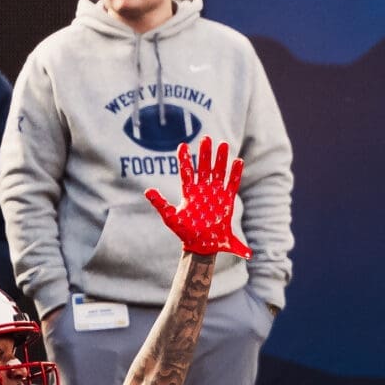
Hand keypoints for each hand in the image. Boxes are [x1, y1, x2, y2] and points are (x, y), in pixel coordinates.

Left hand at [144, 136, 249, 258]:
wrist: (201, 247)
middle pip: (204, 168)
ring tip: (223, 144)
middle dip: (205, 154)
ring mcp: (215, 194)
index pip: (186, 172)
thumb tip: (147, 190)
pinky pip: (232, 184)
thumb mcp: (170, 218)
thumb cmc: (185, 233)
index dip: (185, 159)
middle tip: (206, 138)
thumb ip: (160, 204)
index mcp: (189, 193)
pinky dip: (234, 173)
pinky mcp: (227, 201)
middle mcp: (203, 191)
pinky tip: (237, 161)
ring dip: (220, 159)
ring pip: (218, 173)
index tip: (183, 145)